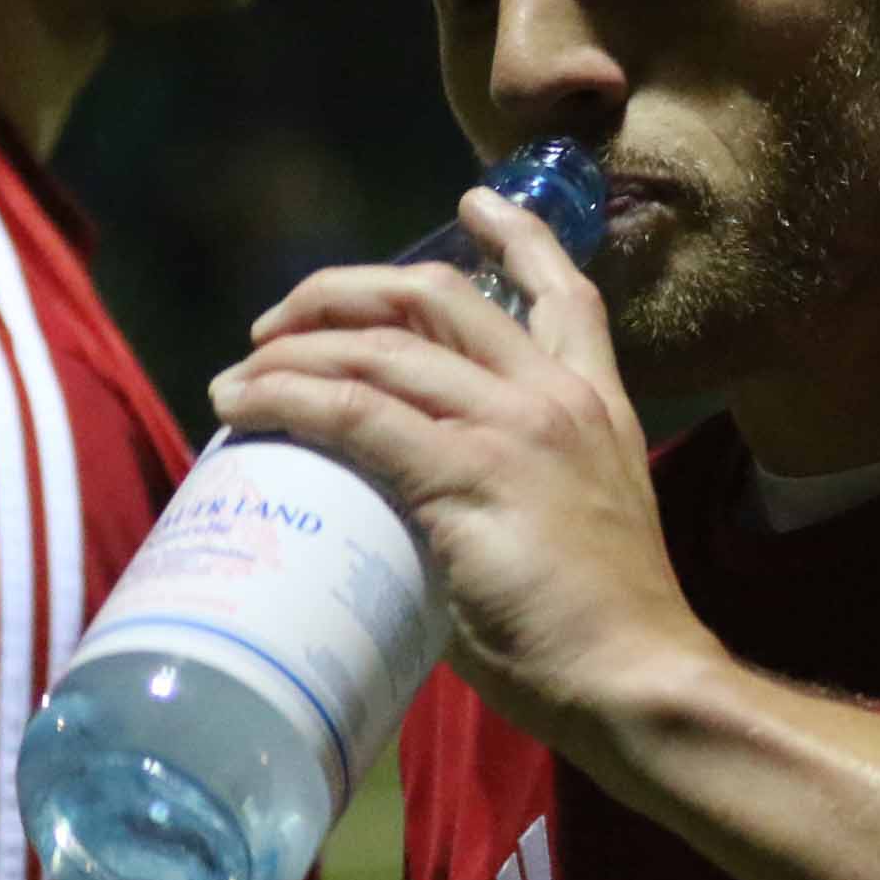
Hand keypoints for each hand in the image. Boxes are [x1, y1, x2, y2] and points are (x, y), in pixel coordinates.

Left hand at [209, 188, 720, 748]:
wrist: (639, 679)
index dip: (516, 237)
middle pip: (438, 298)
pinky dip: (287, 398)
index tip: (474, 200)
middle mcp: (555, 396)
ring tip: (240, 374)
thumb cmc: (604, 634)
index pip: (565, 292)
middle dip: (347, 291)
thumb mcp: (575, 525)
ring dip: (295, 350)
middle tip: (285, 320)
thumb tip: (419, 511)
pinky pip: (355, 413)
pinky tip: (242, 404)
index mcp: (597, 404)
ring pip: (382, 348)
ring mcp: (512, 429)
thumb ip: (512, 490)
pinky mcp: (466, 474)